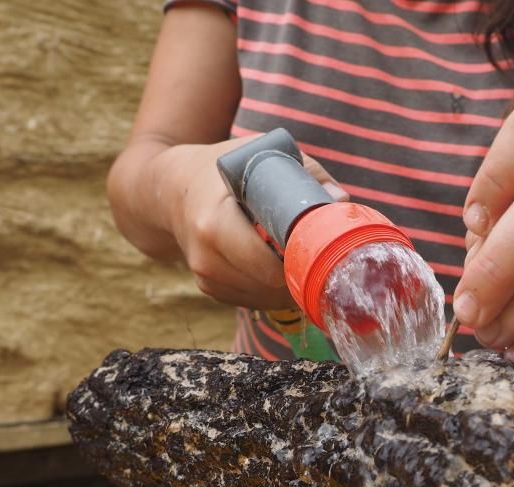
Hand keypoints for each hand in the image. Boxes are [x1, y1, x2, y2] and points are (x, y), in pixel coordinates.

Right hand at [157, 137, 348, 309]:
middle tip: (320, 254)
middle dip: (301, 274)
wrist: (172, 190)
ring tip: (301, 256)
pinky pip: (255, 301)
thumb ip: (306, 175)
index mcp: (214, 224)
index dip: (301, 261)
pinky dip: (274, 290)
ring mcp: (206, 277)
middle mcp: (206, 257)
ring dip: (290, 286)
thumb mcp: (261, 158)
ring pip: (266, 299)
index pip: (267, 265)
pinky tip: (279, 265)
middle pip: (271, 286)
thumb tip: (341, 203)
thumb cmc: (223, 171)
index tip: (321, 247)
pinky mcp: (211, 289)